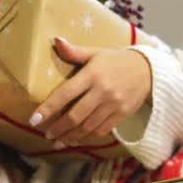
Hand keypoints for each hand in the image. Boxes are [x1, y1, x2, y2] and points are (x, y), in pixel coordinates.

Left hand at [29, 38, 150, 146]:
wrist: (148, 69)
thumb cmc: (116, 60)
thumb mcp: (96, 52)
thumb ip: (75, 51)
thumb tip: (55, 40)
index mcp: (92, 74)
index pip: (65, 94)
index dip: (48, 108)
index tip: (34, 120)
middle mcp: (102, 91)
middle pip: (76, 115)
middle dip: (58, 128)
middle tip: (46, 134)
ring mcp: (113, 105)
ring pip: (87, 127)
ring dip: (70, 137)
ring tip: (57, 141)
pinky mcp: (122, 114)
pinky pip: (101, 130)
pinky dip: (87, 137)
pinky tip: (76, 140)